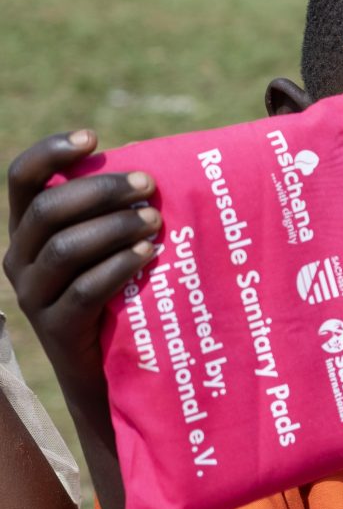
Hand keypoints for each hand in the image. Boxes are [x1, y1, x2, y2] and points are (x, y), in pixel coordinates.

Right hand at [5, 132, 158, 413]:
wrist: (109, 372)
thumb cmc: (122, 292)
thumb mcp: (110, 246)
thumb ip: (116, 209)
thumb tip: (157, 164)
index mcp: (29, 229)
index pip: (24, 179)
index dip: (50, 152)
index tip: (92, 136)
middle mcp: (19, 258)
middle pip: (48, 209)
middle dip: (100, 190)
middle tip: (149, 185)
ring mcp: (33, 295)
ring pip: (64, 248)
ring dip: (114, 227)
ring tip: (154, 221)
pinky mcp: (55, 328)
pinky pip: (84, 289)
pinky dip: (119, 266)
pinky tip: (149, 254)